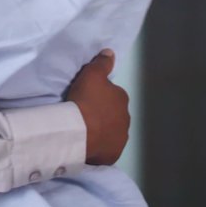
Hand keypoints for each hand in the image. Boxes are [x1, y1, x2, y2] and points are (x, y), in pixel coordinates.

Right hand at [63, 50, 129, 166]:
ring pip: (111, 131)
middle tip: (85, 115)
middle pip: (113, 114)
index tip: (87, 99)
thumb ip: (102, 63)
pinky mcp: (113, 154)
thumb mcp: (91, 74)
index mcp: (122, 98)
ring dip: (102, 131)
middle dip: (103, 114)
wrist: (79, 131)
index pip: (113, 95)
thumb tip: (110, 52)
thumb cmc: (85, 100)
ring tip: (86, 131)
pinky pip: (106, 148)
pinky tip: (89, 144)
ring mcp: (121, 138)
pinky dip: (100, 146)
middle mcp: (126, 118)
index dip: (100, 96)